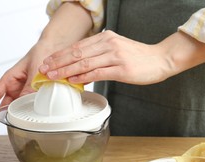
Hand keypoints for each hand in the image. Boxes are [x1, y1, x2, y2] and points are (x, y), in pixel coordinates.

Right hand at [0, 42, 48, 120]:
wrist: (53, 48)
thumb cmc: (40, 53)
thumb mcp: (34, 71)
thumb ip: (29, 87)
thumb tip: (25, 102)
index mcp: (9, 78)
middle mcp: (15, 85)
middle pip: (6, 103)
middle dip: (6, 113)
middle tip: (10, 123)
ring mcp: (24, 89)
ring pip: (18, 105)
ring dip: (19, 112)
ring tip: (22, 120)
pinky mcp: (33, 92)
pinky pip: (29, 102)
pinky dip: (29, 108)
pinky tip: (33, 114)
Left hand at [39, 30, 204, 84]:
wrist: (160, 59)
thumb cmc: (138, 57)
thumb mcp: (116, 49)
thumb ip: (98, 54)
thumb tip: (78, 68)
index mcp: (105, 38)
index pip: (77, 46)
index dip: (60, 55)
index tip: (47, 62)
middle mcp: (108, 44)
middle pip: (77, 53)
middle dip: (58, 62)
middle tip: (44, 70)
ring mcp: (115, 56)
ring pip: (84, 63)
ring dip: (66, 71)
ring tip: (53, 77)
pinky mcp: (121, 69)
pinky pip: (98, 73)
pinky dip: (83, 78)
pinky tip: (73, 81)